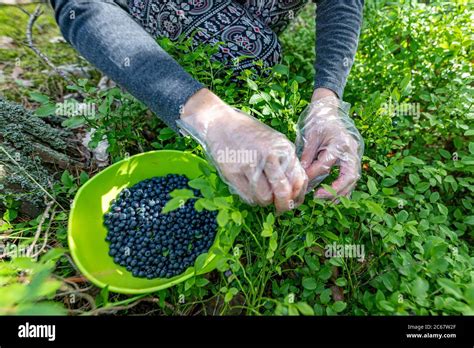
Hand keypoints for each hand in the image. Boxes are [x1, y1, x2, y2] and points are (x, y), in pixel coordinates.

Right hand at [179, 89, 307, 211]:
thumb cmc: (250, 135)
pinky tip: (249, 189)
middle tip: (279, 210)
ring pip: (265, 198)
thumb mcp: (275, 143)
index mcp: (283, 149)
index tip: (292, 202)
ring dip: (264, 202)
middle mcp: (269, 155)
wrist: (220, 123)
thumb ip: (287, 164)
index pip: (298, 181)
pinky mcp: (233, 171)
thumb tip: (296, 193)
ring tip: (261, 195)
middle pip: (283, 192)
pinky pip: (248, 196)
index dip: (297, 197)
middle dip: (283, 206)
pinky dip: (251, 198)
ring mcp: (250, 163)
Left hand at [296, 90, 363, 198]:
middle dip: (334, 190)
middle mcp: (351, 150)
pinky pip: (352, 177)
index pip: (326, 164)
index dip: (313, 175)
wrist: (330, 111)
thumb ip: (307, 155)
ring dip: (341, 193)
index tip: (302, 182)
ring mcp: (355, 155)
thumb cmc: (319, 122)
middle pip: (348, 176)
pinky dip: (344, 188)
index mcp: (340, 143)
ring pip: (353, 179)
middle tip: (318, 197)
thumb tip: (302, 174)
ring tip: (325, 201)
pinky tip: (333, 197)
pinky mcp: (354, 159)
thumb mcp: (311, 136)